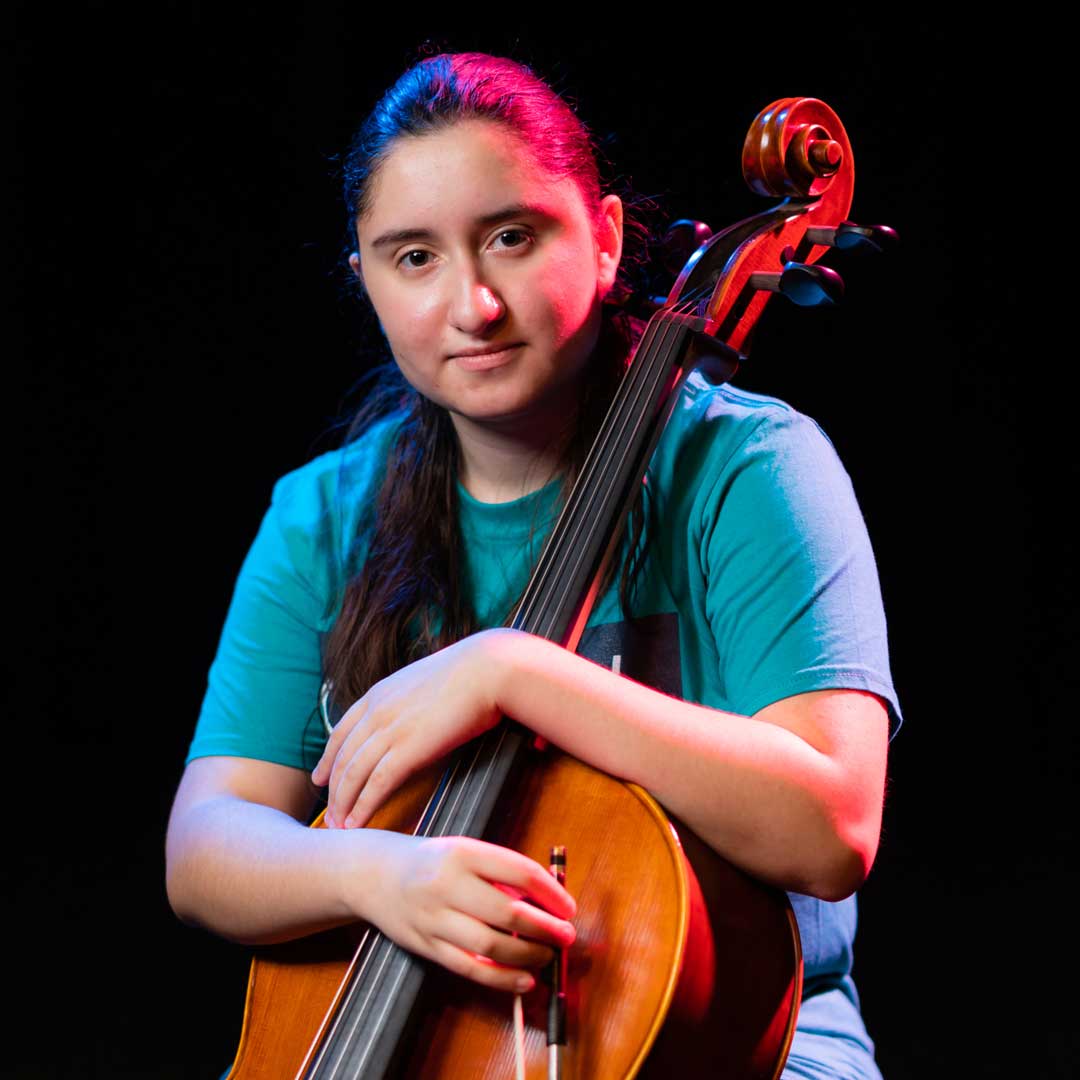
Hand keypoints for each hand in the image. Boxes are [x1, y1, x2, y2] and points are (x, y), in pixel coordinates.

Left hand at [312, 631, 507, 828]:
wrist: (487, 669)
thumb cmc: (469, 673)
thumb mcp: (425, 681)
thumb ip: (409, 699)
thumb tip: (415, 712)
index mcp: (379, 694)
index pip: (341, 732)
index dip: (327, 759)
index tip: (321, 779)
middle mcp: (377, 712)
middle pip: (342, 758)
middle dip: (332, 791)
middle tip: (329, 815)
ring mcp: (390, 730)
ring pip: (352, 775)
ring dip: (343, 805)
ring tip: (340, 828)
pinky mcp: (408, 749)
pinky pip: (376, 785)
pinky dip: (363, 807)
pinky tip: (357, 824)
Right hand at [354, 831, 576, 993]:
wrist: (375, 874)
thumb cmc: (433, 861)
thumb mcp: (466, 851)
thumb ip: (502, 873)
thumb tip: (549, 902)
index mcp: (463, 853)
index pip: (519, 872)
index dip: (551, 893)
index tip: (569, 908)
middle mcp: (447, 884)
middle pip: (508, 912)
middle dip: (545, 928)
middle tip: (566, 937)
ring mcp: (434, 918)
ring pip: (490, 945)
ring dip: (527, 956)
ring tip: (548, 956)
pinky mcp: (426, 946)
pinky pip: (469, 969)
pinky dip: (501, 978)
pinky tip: (524, 979)